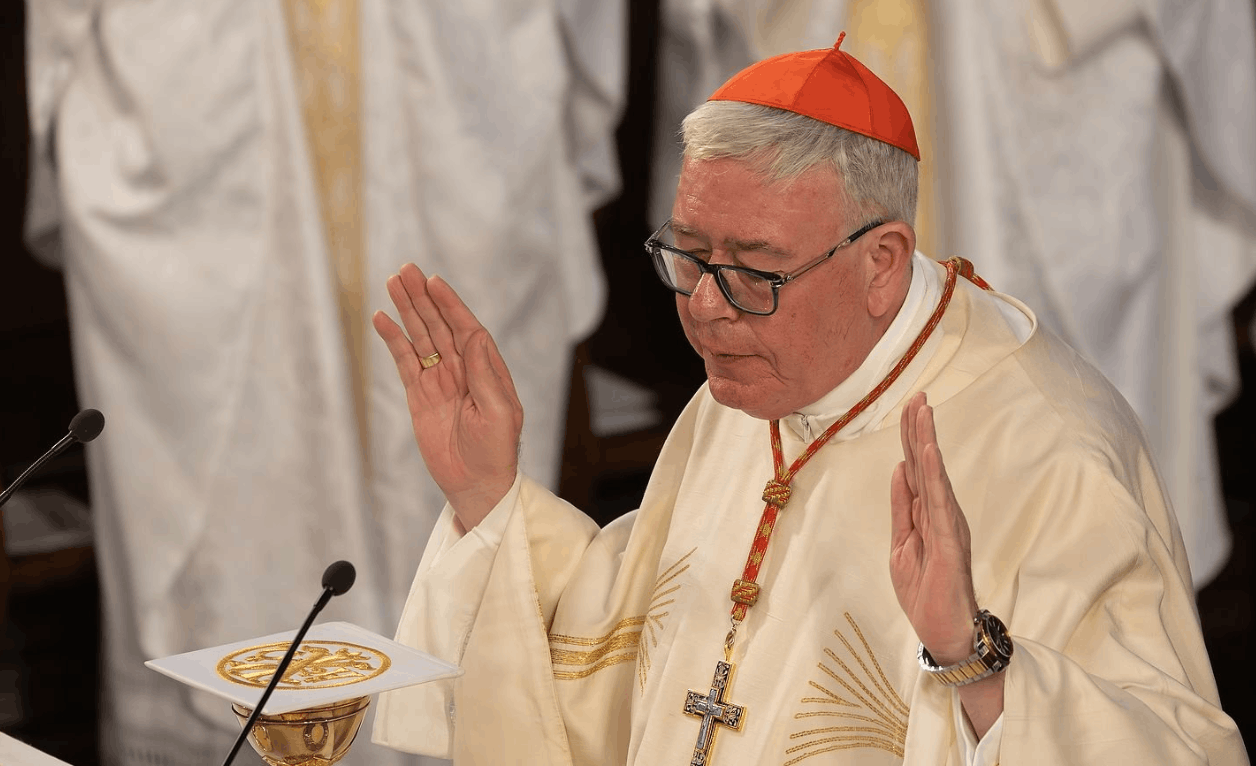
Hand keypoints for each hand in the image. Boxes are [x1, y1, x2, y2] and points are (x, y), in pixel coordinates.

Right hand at [374, 264, 522, 528]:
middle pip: (439, 325)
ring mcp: (438, 381)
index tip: (434, 281)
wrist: (476, 484)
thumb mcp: (500, 413)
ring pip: (420, 337)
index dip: (451, 305)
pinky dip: (393, 340)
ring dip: (407, 310)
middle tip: (406, 269)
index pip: (466, 328)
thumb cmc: (496, 451)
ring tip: (392, 283)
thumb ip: (484, 374)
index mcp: (485, 369)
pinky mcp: (419, 396)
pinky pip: (404, 362)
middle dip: (423, 297)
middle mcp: (462, 369)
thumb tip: (473, 336)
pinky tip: (382, 319)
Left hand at [889, 392, 978, 664]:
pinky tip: (931, 454)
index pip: (918, 468)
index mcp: (928, 513)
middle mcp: (941, 513)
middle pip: (927, 464)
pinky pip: (940, 504)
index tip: (910, 406)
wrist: (942, 631)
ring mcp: (947, 525)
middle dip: (920, 429)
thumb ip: (901, 508)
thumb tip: (898, 468)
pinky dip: (935, 477)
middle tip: (918, 395)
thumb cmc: (925, 591)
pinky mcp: (948, 541)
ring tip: (923, 412)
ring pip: (934, 476)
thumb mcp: (901, 544)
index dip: (912, 438)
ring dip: (928, 443)